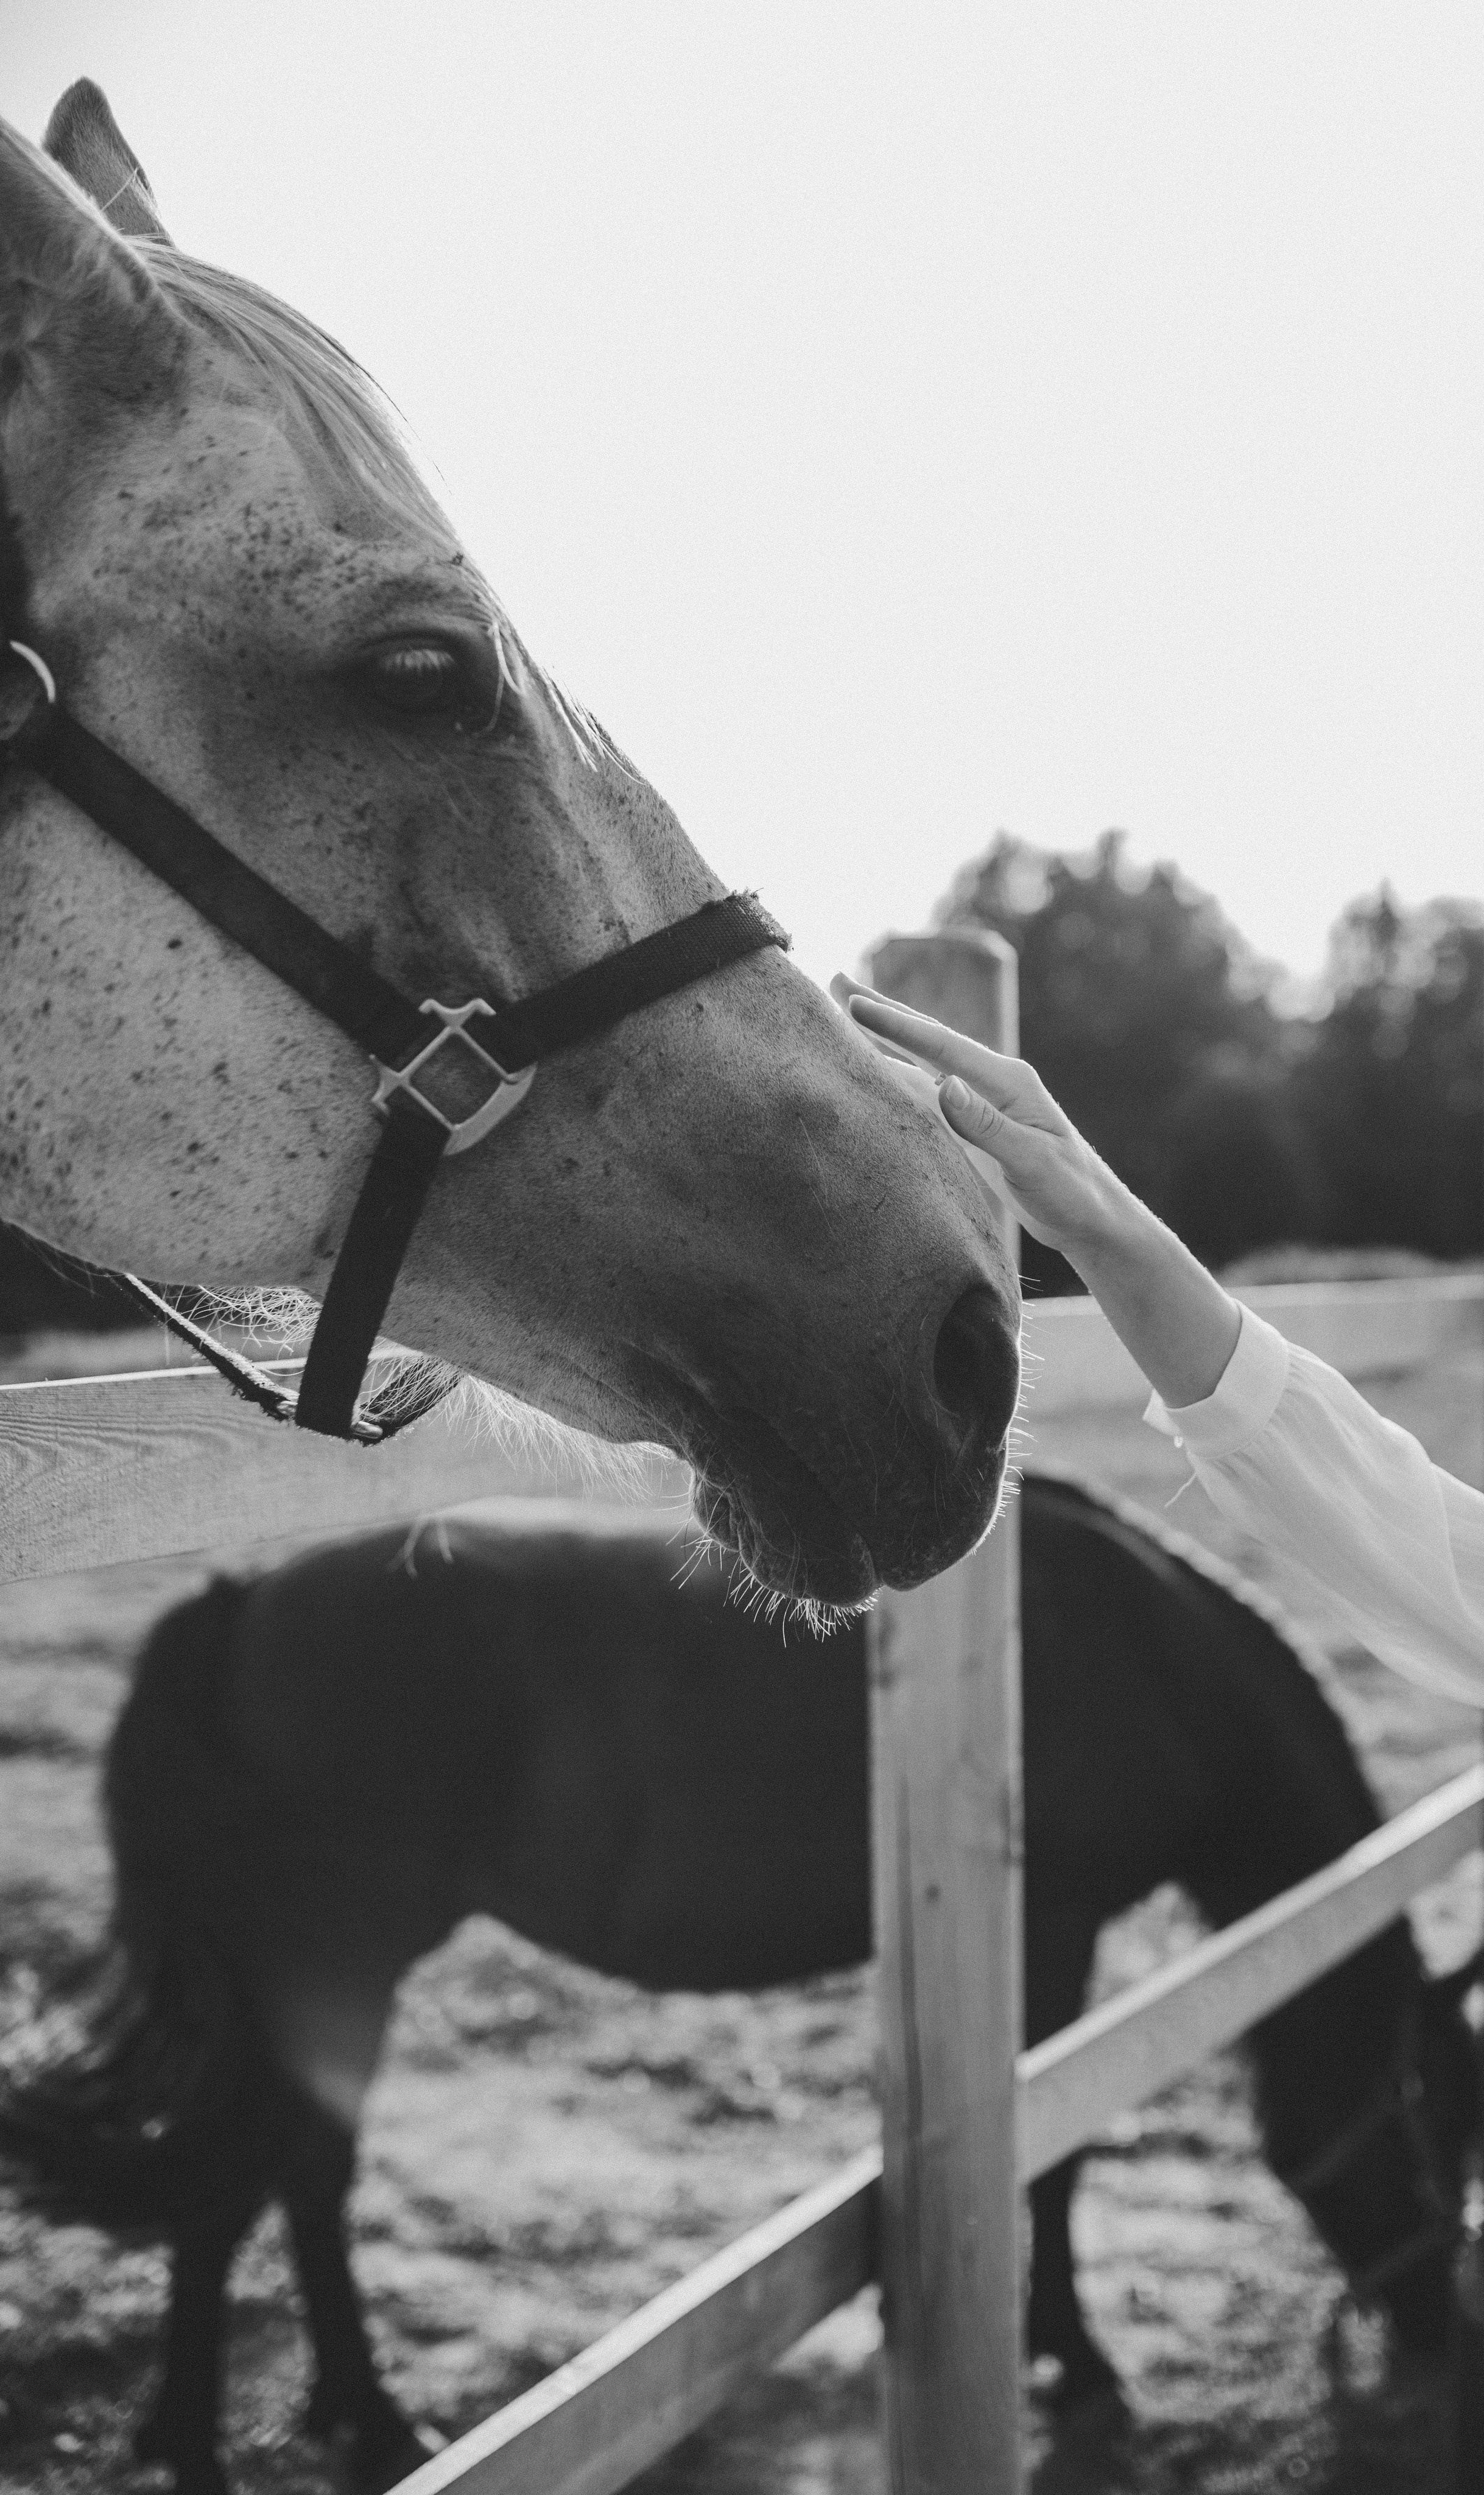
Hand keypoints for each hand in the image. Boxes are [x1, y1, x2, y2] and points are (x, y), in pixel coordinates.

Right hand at [830, 975, 1122, 1255]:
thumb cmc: (1071, 1190)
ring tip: (845, 1012)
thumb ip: (987, 1125)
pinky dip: (896, 1071)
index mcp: (1008, 1082)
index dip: (896, 1025)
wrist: (1093, 1217)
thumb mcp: (1032, 1161)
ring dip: (884, 1036)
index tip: (854, 1005)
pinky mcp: (973, 1124)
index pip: (942, 1046)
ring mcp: (980, 1101)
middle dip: (882, 1011)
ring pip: (922, 1061)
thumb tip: (945, 1086)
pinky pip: (925, 1091)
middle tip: (836, 982)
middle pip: (927, 1039)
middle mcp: (991, 1082)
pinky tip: (874, 1064)